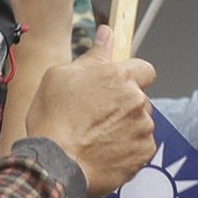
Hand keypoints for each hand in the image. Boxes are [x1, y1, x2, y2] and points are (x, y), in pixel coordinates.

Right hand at [24, 31, 156, 195]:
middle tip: (96, 116)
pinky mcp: (143, 153)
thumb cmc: (53, 120)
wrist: (55, 164)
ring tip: (96, 137)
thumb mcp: (60, 76)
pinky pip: (140, 146)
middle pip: (139, 98)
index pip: (144, 68)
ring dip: (125, 126)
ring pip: (140, 122)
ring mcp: (143, 127)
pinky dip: (126, 148)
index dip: (132, 77)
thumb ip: (93, 54)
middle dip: (124, 104)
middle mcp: (137, 100)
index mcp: (120, 77)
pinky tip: (104, 151)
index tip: (117, 87)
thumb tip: (107, 33)